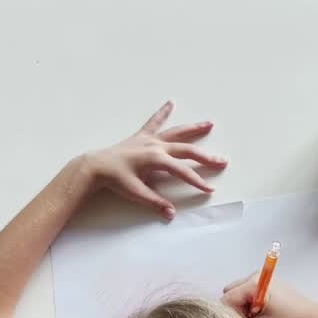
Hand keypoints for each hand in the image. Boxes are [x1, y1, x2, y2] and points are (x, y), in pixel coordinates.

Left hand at [82, 101, 227, 218]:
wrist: (95, 167)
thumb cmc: (115, 179)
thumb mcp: (136, 193)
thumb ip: (155, 203)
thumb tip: (171, 214)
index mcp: (156, 159)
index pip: (183, 172)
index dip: (197, 181)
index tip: (209, 188)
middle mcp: (156, 146)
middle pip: (187, 150)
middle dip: (206, 157)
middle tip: (222, 161)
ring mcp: (149, 139)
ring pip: (176, 132)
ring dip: (194, 129)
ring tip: (209, 124)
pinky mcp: (141, 136)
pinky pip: (154, 122)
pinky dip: (162, 112)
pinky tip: (170, 103)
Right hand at [221, 276, 317, 317]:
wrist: (312, 317)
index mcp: (252, 284)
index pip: (226, 300)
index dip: (231, 316)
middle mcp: (255, 276)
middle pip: (230, 293)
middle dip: (236, 310)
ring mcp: (262, 278)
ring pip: (239, 294)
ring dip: (244, 308)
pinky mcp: (268, 283)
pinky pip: (249, 293)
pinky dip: (252, 305)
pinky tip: (264, 314)